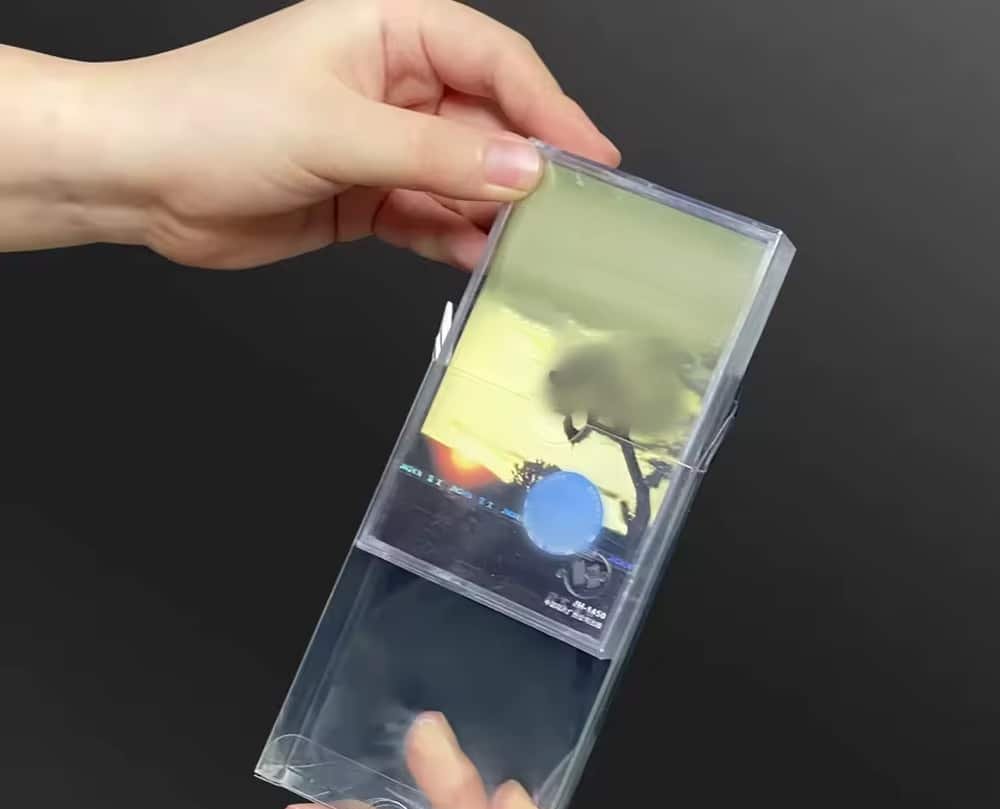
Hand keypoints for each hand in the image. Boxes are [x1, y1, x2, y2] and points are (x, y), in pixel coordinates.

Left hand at [3, 0, 617, 267]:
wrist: (141, 176)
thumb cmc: (214, 117)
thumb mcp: (339, 131)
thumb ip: (437, 157)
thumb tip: (523, 171)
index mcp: (390, 32)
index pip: (494, 62)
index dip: (549, 108)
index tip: (590, 158)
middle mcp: (393, 86)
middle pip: (487, 126)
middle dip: (524, 172)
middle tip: (567, 218)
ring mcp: (382, 146)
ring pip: (462, 180)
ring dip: (491, 215)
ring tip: (528, 248)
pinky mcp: (368, 198)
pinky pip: (429, 219)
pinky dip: (453, 240)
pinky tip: (478, 259)